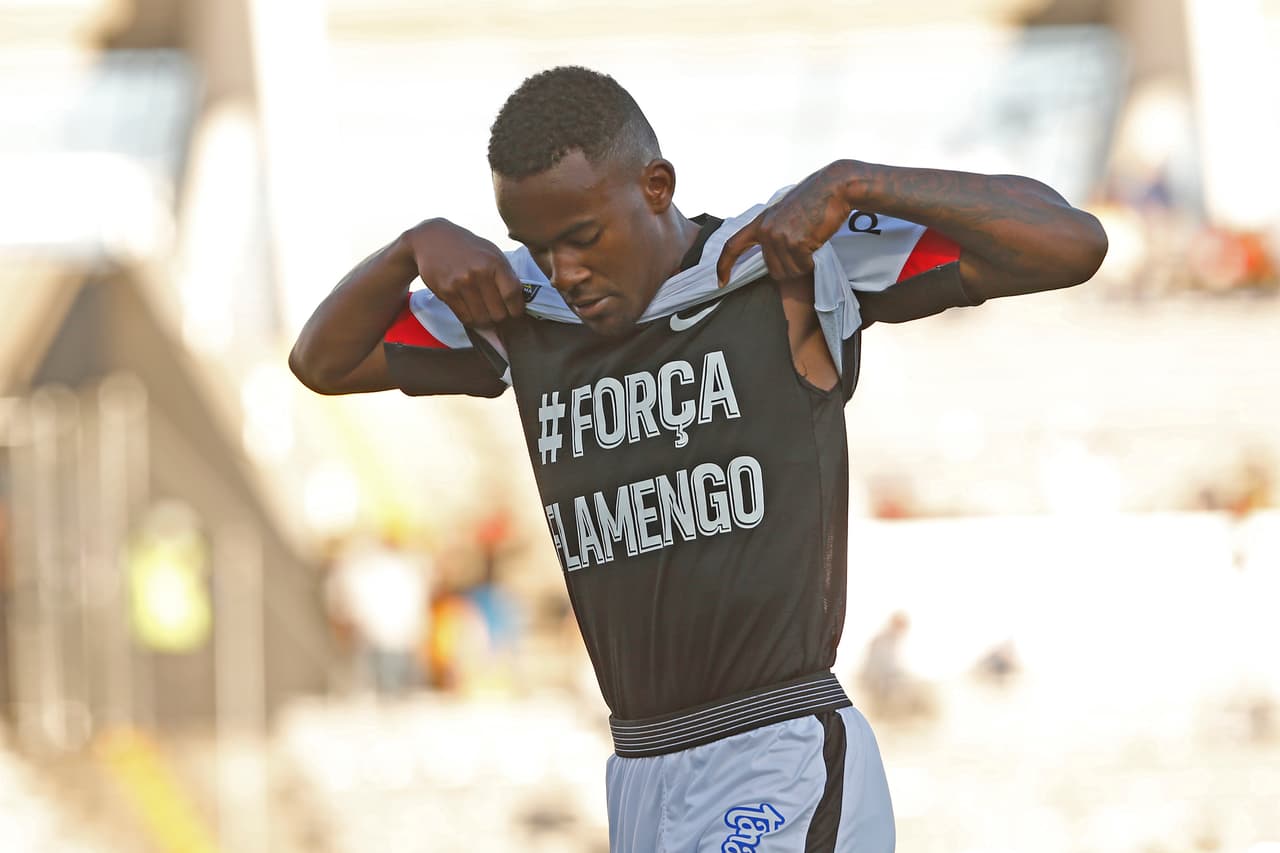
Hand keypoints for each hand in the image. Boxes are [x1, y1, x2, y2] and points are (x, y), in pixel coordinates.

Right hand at [401, 219, 524, 326]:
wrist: (433, 239)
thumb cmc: (469, 248)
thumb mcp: (492, 253)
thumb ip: (506, 276)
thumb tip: (518, 305)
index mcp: (495, 262)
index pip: (512, 295)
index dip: (517, 310)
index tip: (515, 313)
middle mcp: (479, 273)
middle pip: (498, 313)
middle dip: (501, 318)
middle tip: (499, 314)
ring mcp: (461, 283)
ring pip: (482, 319)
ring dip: (486, 322)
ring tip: (486, 315)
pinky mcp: (446, 292)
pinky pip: (464, 318)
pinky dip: (472, 321)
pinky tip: (473, 313)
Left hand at [716, 161, 855, 285]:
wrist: (834, 188)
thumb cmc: (814, 200)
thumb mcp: (784, 213)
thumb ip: (773, 232)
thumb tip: (773, 257)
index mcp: (760, 222)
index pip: (733, 246)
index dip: (724, 265)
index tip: (720, 281)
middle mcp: (766, 230)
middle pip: (772, 269)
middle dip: (789, 266)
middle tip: (803, 249)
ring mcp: (780, 236)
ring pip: (787, 271)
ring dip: (802, 265)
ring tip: (810, 244)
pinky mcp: (796, 242)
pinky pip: (802, 266)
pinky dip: (811, 262)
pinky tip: (816, 245)